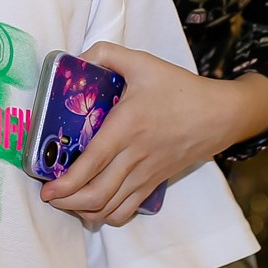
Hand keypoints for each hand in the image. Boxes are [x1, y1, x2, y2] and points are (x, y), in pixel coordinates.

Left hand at [40, 46, 267, 227]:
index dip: (66, 182)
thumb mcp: (143, 62)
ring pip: (111, 207)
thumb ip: (107, 53)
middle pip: (97, 194)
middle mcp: (135, 156)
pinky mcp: (155, 183)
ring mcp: (146, 174)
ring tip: (68, 203)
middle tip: (51, 197)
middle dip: (68, 203)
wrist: (220, 115)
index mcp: (126, 127)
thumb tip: (78, 58)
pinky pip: (128, 210)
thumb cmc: (180, 89)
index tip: (47, 189)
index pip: (91, 163)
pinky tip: (95, 207)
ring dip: (85, 211)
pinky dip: (107, 215)